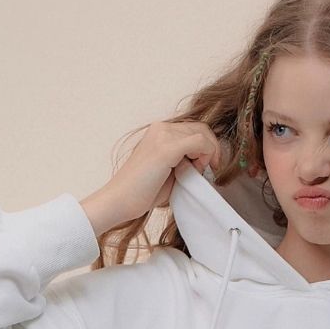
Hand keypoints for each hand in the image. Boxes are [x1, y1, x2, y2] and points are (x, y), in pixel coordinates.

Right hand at [80, 120, 222, 235]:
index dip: (206, 147)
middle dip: (211, 149)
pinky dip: (206, 155)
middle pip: (201, 128)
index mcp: (159, 131)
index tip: (205, 167)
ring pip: (203, 133)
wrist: (119, 200)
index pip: (194, 129)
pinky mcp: (166, 148)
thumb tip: (204, 160)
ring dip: (208, 153)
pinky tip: (197, 170)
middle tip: (208, 171)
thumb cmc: (141, 192)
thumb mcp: (168, 170)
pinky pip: (200, 142)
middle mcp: (161, 128)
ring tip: (198, 173)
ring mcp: (163, 135)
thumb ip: (184, 160)